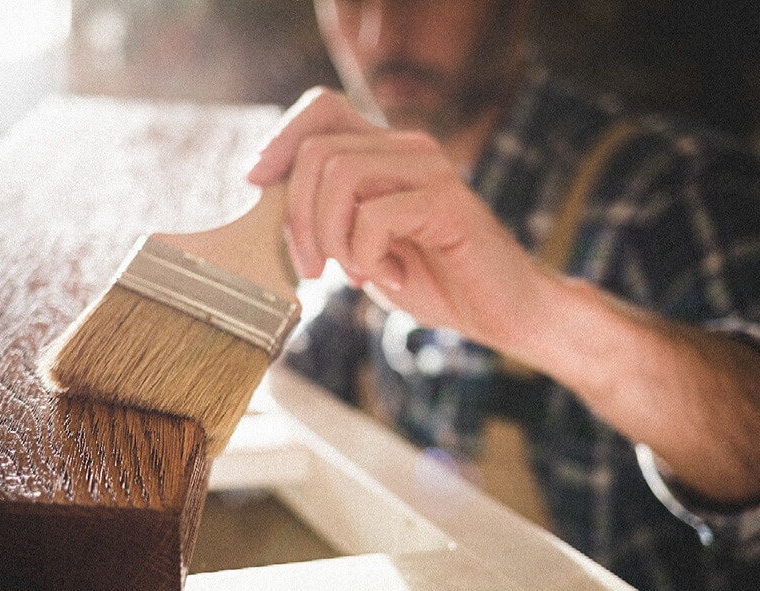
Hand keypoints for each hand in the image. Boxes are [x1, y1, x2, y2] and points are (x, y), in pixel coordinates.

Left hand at [248, 87, 546, 351]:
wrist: (503, 313)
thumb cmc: (432, 280)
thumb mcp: (361, 246)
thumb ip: (325, 217)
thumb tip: (265, 199)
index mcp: (385, 151)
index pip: (321, 108)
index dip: (280, 139)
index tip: (256, 183)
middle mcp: (408, 147)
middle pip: (318, 150)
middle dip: (297, 217)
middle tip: (311, 268)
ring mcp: (431, 170)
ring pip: (341, 175)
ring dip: (331, 237)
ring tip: (354, 273)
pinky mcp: (449, 202)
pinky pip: (376, 216)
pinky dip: (368, 257)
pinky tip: (393, 278)